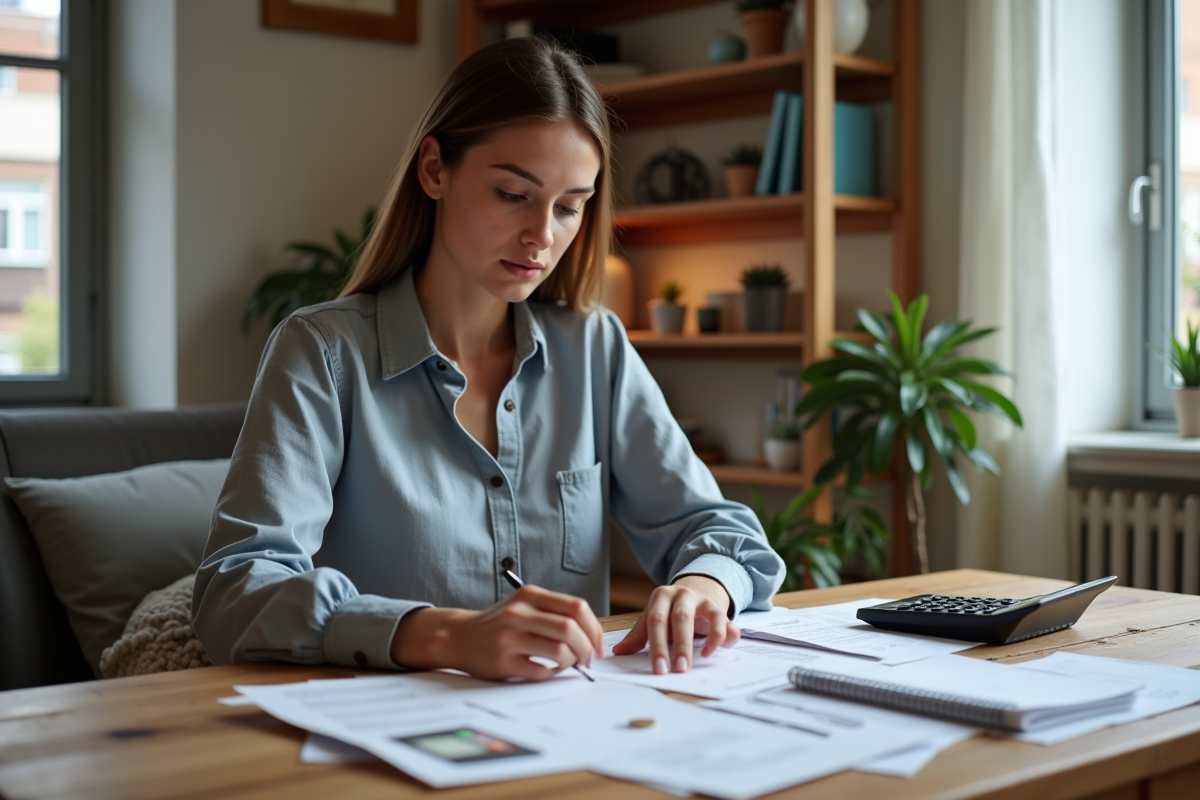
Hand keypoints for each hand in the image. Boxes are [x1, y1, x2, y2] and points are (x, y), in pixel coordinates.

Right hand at [390, 584, 603, 680]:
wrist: (459, 637)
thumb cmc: (501, 624)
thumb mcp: (525, 605)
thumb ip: (555, 612)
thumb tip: (593, 636)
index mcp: (529, 594)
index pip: (576, 607)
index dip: (594, 628)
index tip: (598, 644)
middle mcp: (519, 613)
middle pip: (570, 629)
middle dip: (587, 648)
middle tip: (588, 660)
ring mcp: (509, 637)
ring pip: (559, 651)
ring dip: (572, 662)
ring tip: (568, 665)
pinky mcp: (502, 661)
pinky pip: (541, 671)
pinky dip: (553, 674)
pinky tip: (548, 670)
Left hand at [610, 575, 738, 673]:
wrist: (696, 590)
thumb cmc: (669, 611)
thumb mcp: (653, 619)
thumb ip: (639, 635)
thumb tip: (619, 652)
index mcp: (661, 596)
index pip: (656, 620)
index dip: (657, 646)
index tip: (659, 669)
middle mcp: (682, 594)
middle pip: (681, 618)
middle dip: (680, 645)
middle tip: (678, 669)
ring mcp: (703, 600)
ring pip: (709, 615)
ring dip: (708, 639)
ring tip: (702, 658)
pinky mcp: (720, 608)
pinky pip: (726, 621)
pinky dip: (725, 636)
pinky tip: (719, 650)